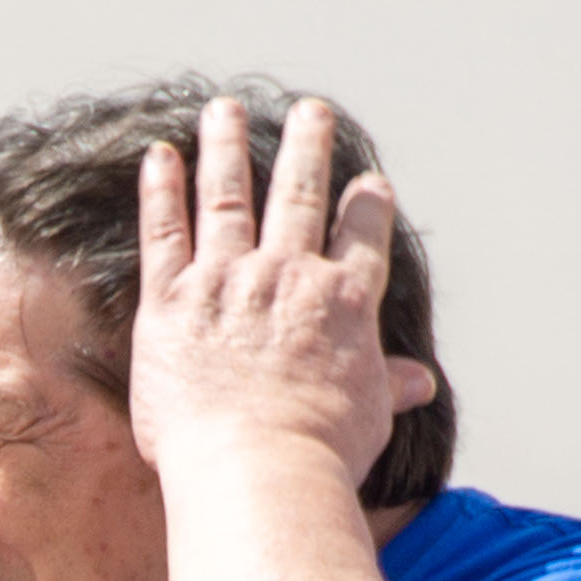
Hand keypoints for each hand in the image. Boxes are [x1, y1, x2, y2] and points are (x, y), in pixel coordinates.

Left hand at [129, 96, 435, 500]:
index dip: (366, 205)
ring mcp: (229, 281)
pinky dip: (161, 190)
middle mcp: (290, 275)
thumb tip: (422, 383)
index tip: (367, 182)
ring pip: (230, 197)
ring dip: (227, 147)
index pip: (362, 236)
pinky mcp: (172, 301)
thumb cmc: (319, 455)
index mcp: (344, 301)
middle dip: (307, 148)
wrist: (257, 470)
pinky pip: (164, 232)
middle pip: (300, 196)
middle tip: (309, 112)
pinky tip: (159, 154)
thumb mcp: (370, 415)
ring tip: (224, 110)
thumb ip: (390, 385)